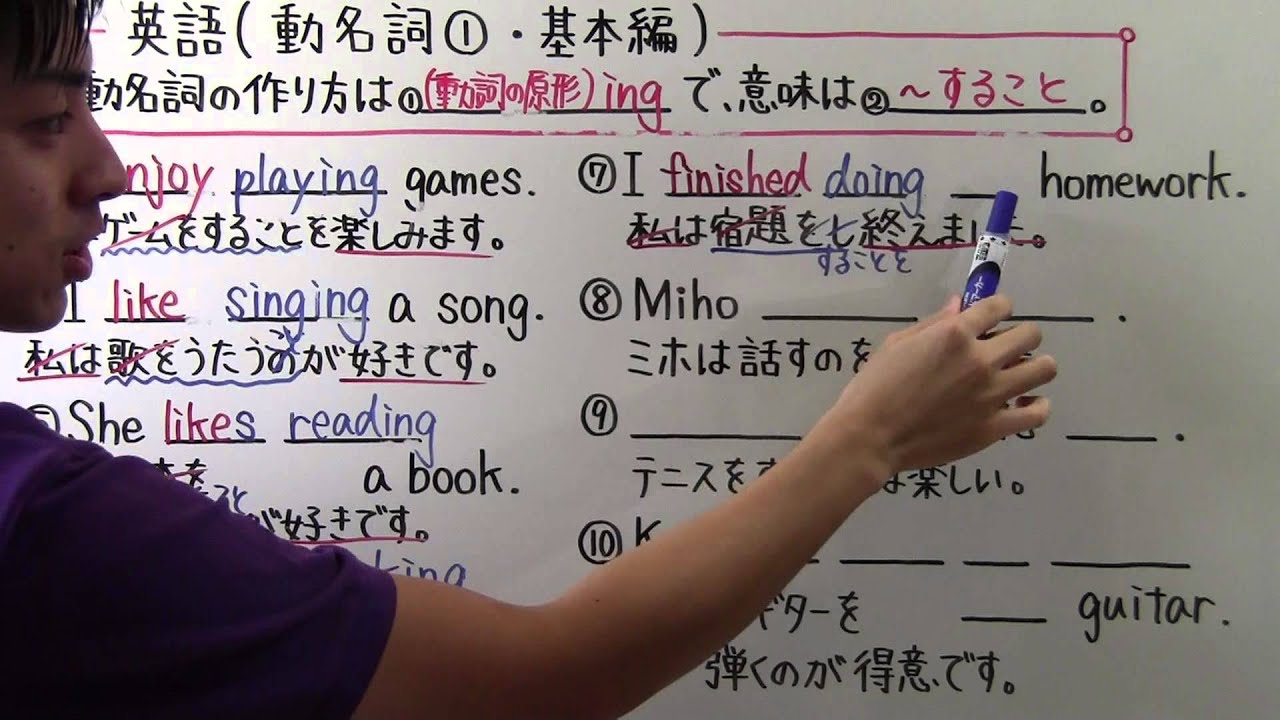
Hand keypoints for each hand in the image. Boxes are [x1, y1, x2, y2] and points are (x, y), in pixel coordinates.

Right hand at [823, 294, 1055, 478]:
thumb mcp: (897, 344)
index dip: (999, 308)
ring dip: (1034, 366)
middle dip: (1020, 336)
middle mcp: (981, 360)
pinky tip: (1023, 403)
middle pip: (1031, 335)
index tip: (992, 318)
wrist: (871, 437)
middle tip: (1003, 348)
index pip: (1000, 306)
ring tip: (1017, 374)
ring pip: (1044, 369)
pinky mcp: (995, 427)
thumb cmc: (875, 387)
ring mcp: (992, 395)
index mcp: (955, 334)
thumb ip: (933, 323)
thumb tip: (960, 306)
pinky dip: (1036, 405)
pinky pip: (1038, 413)